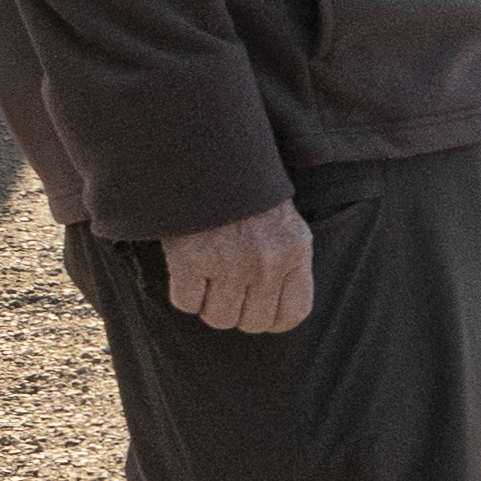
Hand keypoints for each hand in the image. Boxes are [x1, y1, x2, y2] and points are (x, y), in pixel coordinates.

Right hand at [161, 201, 314, 333]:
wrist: (210, 158)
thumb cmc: (247, 195)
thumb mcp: (285, 226)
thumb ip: (287, 264)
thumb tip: (273, 312)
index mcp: (295, 252)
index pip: (294, 313)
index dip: (274, 320)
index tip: (259, 311)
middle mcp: (267, 262)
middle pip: (253, 323)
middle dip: (238, 312)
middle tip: (227, 290)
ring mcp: (230, 262)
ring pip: (218, 318)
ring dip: (209, 305)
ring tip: (208, 280)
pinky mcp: (192, 259)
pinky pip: (187, 303)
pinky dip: (185, 294)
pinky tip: (188, 272)